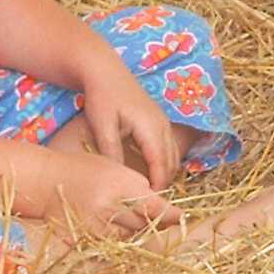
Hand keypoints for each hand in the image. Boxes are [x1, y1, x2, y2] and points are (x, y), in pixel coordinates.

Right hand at [43, 150, 181, 237]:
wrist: (45, 180)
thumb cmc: (81, 168)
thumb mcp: (113, 168)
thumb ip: (138, 187)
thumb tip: (164, 208)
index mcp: (120, 185)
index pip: (156, 208)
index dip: (171, 216)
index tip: (180, 218)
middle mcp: (111, 208)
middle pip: (145, 225)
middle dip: (149, 219)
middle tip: (141, 209)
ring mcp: (98, 227)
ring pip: (131, 237)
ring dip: (132, 228)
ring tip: (117, 212)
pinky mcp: (87, 241)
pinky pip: (112, 245)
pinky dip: (115, 237)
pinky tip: (105, 222)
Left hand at [80, 45, 179, 190]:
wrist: (103, 69)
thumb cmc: (101, 96)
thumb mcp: (103, 125)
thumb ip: (112, 152)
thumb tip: (120, 179)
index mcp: (151, 128)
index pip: (161, 166)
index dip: (157, 186)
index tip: (148, 204)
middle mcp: (162, 125)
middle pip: (171, 163)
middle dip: (164, 184)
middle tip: (150, 204)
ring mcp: (163, 121)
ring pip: (172, 155)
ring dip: (165, 173)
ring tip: (150, 191)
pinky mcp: (158, 120)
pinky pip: (168, 147)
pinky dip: (163, 162)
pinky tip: (149, 172)